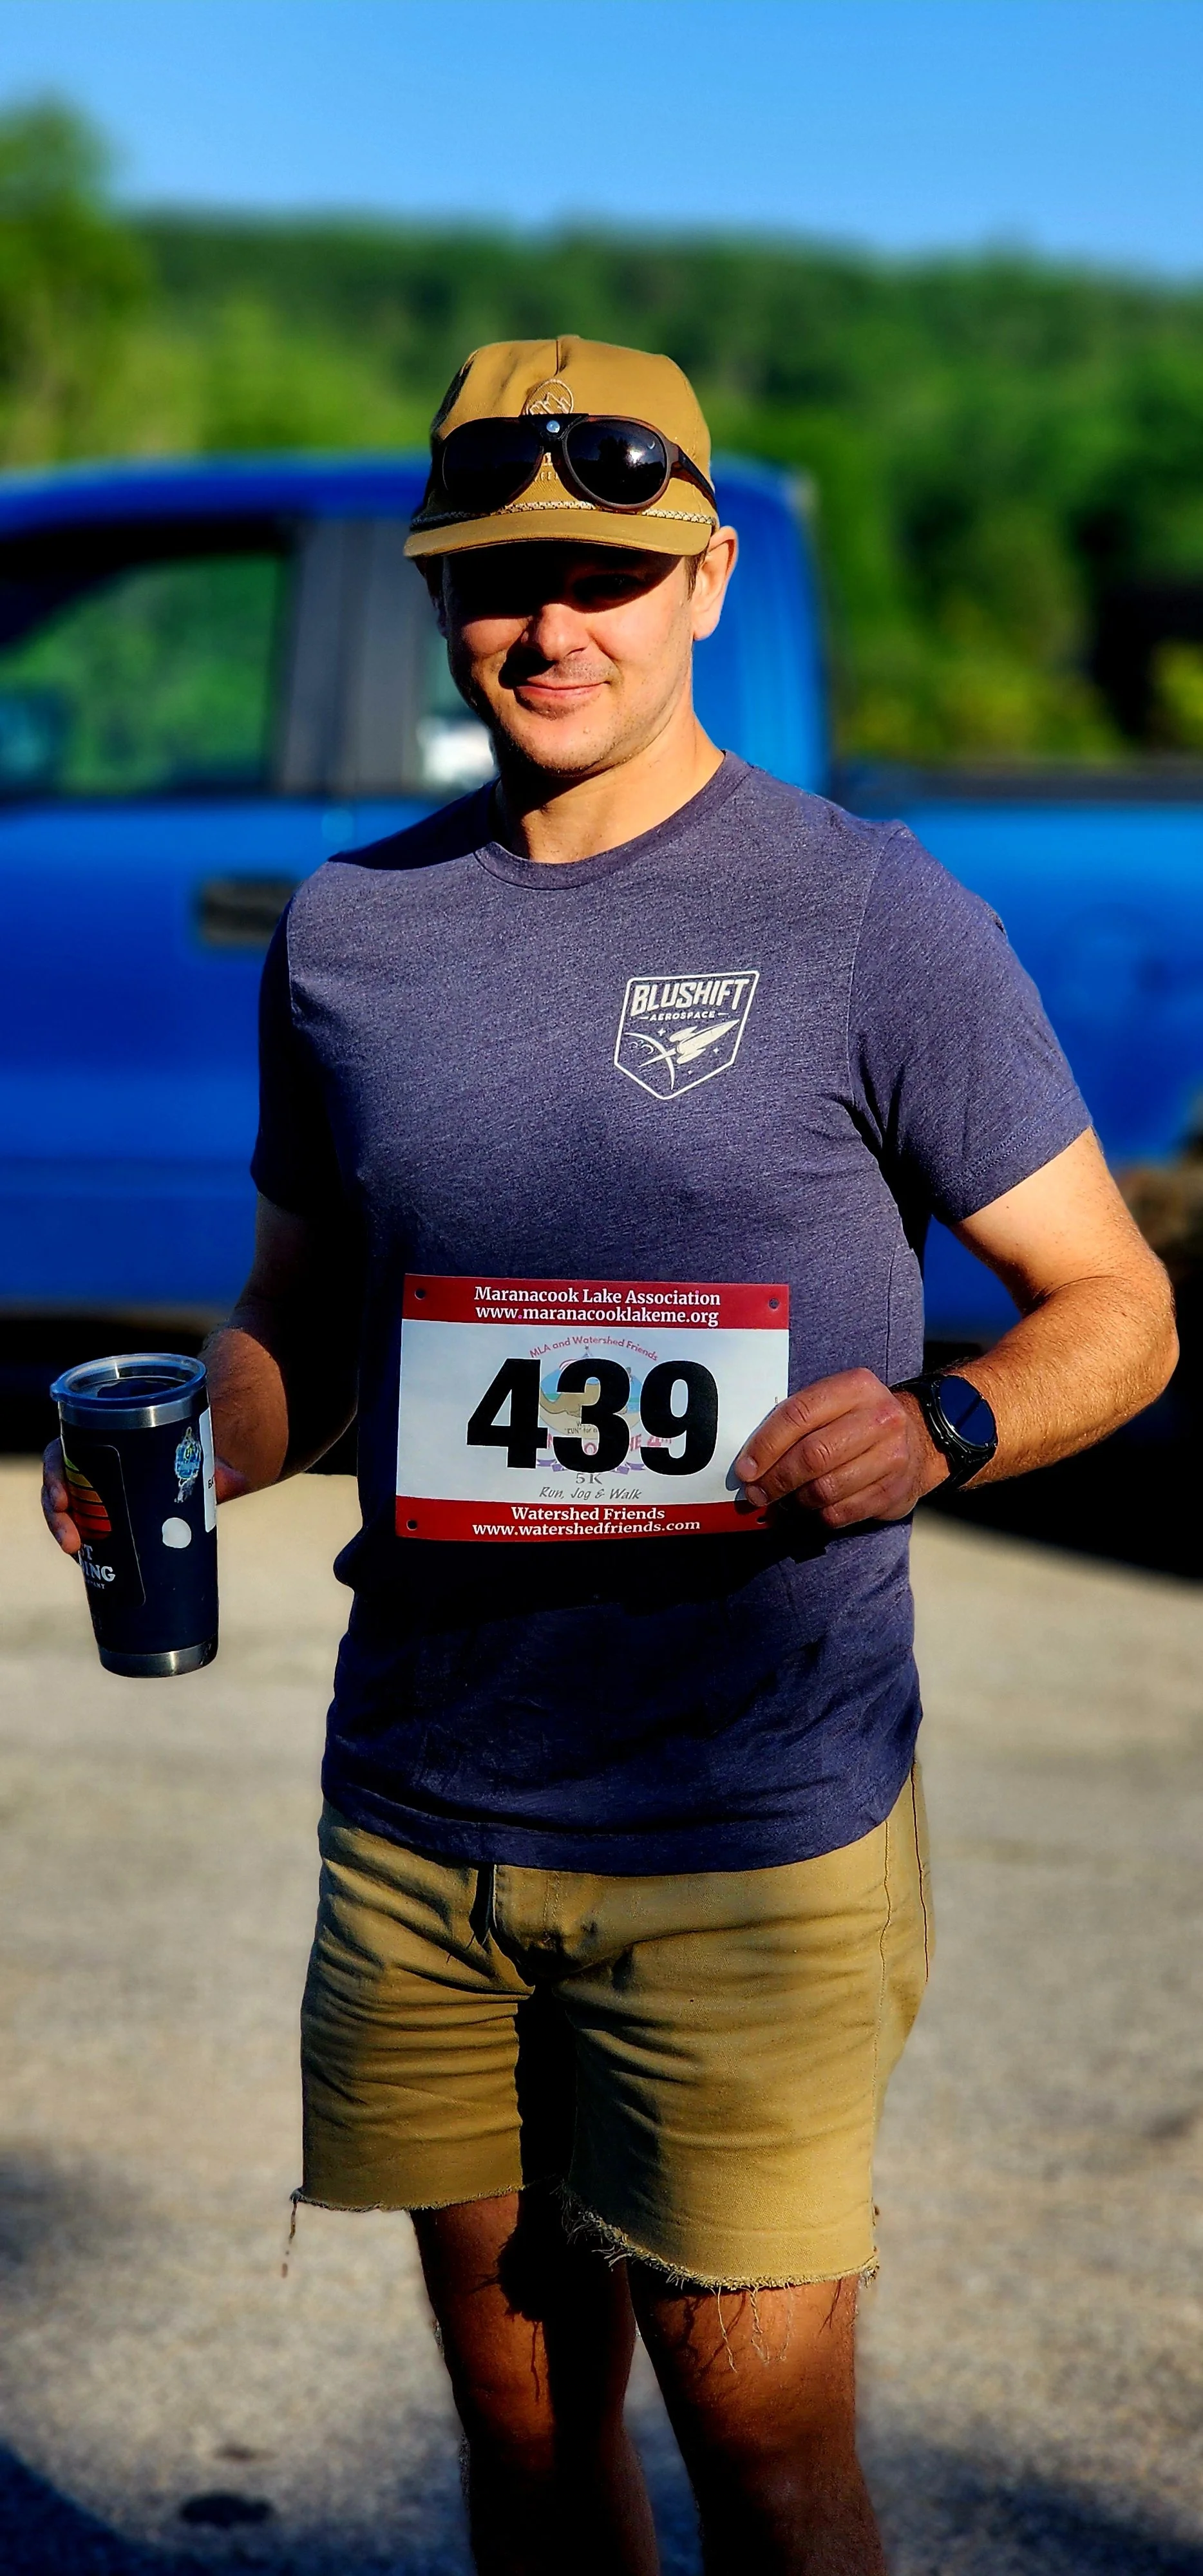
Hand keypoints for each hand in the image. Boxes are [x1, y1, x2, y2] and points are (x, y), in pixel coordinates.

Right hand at [41, 1435, 250, 1556]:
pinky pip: (79, 1527)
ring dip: (62, 1531)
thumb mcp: (197, 1455)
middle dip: (56, 1514)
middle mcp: (89, 1462)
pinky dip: (78, 1544)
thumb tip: (236, 1482)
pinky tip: (83, 1561)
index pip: (63, 1453)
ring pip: (64, 1510)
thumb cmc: (187, 1450)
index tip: (62, 1499)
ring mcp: (92, 1491)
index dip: (55, 1476)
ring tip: (74, 1551)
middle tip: (71, 1542)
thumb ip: (215, 1468)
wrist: (194, 1459)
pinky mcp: (98, 1514)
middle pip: (59, 1485)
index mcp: (101, 1438)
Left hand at [734, 1369, 947, 1528]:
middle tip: (756, 1493)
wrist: (920, 1437)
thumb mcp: (835, 1403)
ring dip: (794, 1502)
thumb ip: (797, 1421)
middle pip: (813, 1456)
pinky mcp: (895, 1490)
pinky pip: (842, 1512)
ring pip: (826, 1489)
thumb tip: (751, 1462)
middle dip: (776, 1479)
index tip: (745, 1468)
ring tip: (781, 1502)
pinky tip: (809, 1510)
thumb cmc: (859, 1420)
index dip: (766, 1445)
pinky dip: (817, 1516)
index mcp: (856, 1387)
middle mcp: (879, 1418)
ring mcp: (892, 1456)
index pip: (799, 1414)